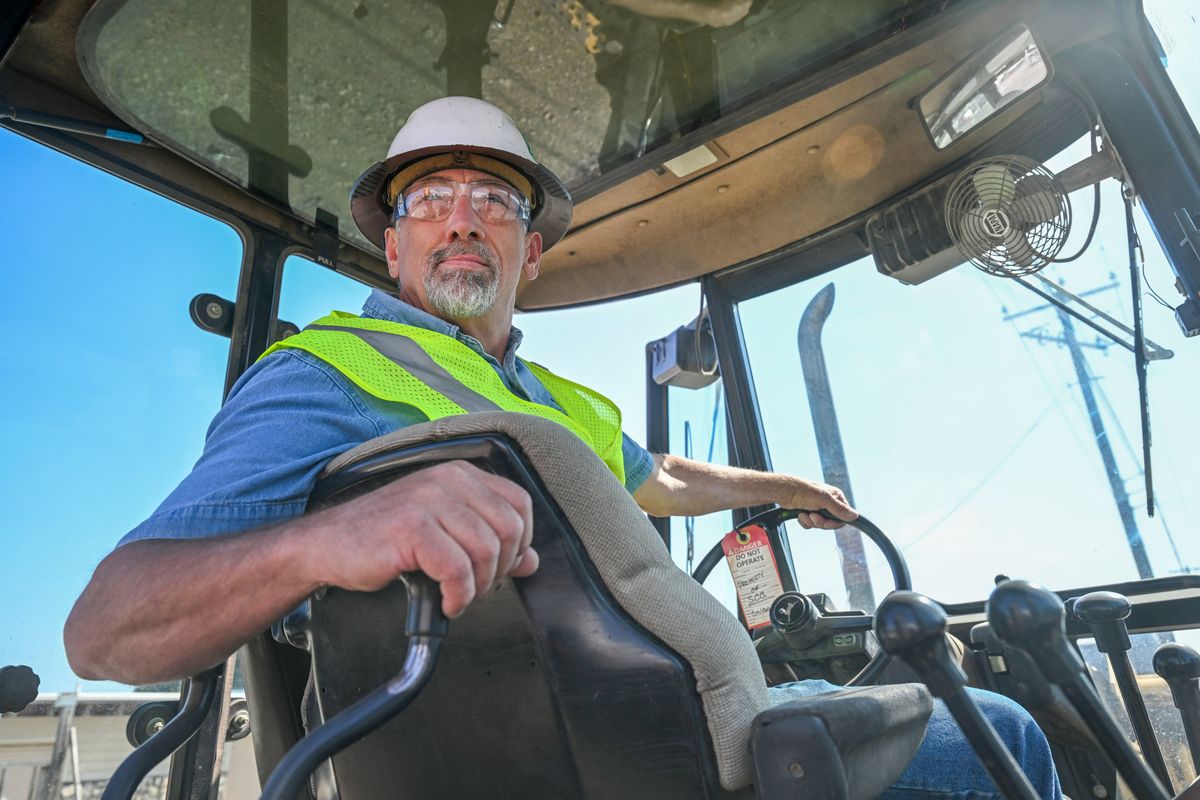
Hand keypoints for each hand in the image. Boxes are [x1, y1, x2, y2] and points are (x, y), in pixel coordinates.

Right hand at [297, 460, 537, 618]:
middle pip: (509, 529)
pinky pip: (457, 569)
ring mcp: (428, 501)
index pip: (519, 504)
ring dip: (478, 587)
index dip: (521, 542)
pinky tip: (446, 602)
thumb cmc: (383, 539)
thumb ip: (489, 541)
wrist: (326, 545)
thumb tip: (531, 561)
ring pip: (486, 550)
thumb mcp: (444, 532)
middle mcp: (448, 480)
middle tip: (476, 588)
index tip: (502, 566)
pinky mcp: (411, 528)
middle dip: (500, 569)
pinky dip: (459, 595)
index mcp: (460, 475)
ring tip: (458, 596)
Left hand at [783, 479, 857, 529]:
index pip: (844, 515)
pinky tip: (800, 515)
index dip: (835, 522)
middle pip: (832, 522)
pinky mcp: (808, 513)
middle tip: (813, 516)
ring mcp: (818, 508)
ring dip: (812, 522)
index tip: (827, 521)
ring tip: (805, 513)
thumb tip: (855, 516)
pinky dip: (805, 522)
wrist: (782, 492)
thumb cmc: (802, 490)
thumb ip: (839, 509)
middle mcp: (828, 502)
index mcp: (836, 496)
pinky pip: (811, 524)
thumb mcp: (823, 499)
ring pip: (821, 524)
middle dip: (821, 522)